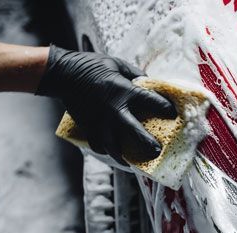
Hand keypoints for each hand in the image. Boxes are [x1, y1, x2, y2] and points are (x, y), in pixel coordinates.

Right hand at [36, 46, 175, 163]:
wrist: (64, 74)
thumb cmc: (92, 66)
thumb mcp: (117, 64)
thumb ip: (135, 75)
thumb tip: (150, 83)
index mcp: (124, 91)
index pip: (151, 102)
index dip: (165, 108)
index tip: (172, 114)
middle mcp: (114, 109)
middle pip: (136, 132)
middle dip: (148, 143)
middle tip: (158, 150)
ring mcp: (100, 122)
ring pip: (115, 147)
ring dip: (125, 157)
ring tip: (134, 163)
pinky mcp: (88, 128)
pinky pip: (99, 146)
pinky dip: (107, 152)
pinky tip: (114, 154)